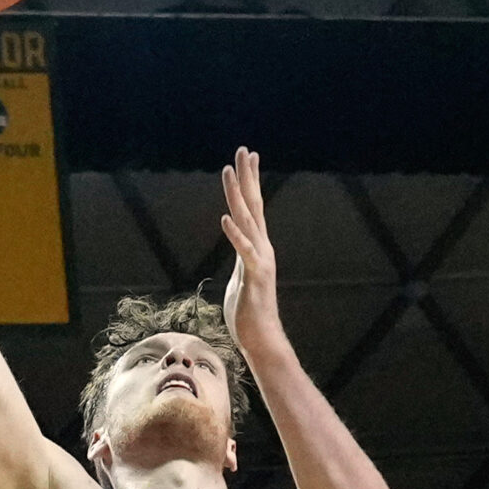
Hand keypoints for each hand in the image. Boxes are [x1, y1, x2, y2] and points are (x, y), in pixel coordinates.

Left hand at [219, 148, 284, 360]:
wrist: (262, 338)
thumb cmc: (249, 313)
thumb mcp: (242, 278)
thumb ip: (242, 260)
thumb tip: (240, 250)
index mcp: (257, 247)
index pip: (253, 207)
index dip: (250, 182)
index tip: (248, 157)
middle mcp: (261, 247)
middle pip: (253, 204)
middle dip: (248, 176)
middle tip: (244, 149)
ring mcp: (259, 260)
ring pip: (247, 220)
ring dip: (237, 195)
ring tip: (230, 171)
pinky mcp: (253, 275)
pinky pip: (243, 251)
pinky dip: (235, 234)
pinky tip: (226, 218)